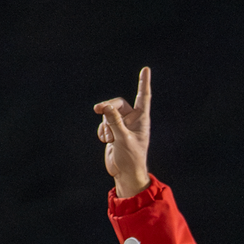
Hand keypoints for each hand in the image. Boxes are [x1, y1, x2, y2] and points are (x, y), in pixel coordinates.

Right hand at [94, 67, 151, 197]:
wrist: (125, 173)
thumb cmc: (131, 158)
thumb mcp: (123, 139)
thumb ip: (114, 122)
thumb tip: (106, 106)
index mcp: (142, 119)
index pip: (143, 97)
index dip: (143, 83)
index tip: (145, 69)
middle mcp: (133, 120)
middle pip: (117, 104)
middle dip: (108, 108)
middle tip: (97, 109)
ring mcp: (122, 126)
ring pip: (108, 114)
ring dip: (105, 124)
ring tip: (108, 139)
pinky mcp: (113, 132)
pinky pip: (104, 124)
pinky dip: (102, 131)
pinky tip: (105, 141)